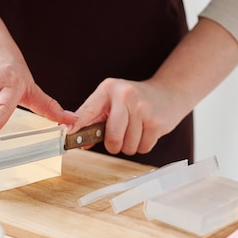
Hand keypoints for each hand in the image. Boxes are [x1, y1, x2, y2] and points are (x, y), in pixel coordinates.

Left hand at [71, 78, 188, 154]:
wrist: (169, 92)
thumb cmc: (135, 100)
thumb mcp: (112, 102)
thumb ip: (93, 119)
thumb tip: (76, 139)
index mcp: (108, 89)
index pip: (87, 110)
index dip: (77, 125)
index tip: (68, 134)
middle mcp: (125, 95)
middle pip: (112, 137)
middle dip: (114, 145)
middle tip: (119, 138)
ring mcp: (143, 108)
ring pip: (128, 146)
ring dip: (130, 146)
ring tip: (135, 131)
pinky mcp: (157, 121)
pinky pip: (143, 147)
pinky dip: (143, 145)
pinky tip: (146, 132)